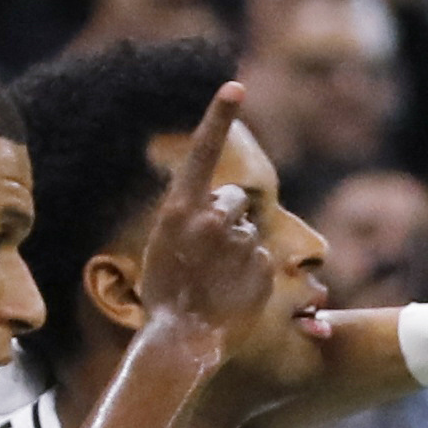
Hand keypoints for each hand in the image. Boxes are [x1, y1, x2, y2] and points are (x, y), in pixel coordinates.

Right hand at [134, 82, 273, 357]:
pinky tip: (232, 294)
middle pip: (235, 199)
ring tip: (217, 281)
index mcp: (179, 210)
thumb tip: (228, 206)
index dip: (219, 116)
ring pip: (249, 232)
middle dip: (228, 218)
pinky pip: (262, 258)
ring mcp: (239, 243)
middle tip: (208, 255)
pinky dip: (251, 273)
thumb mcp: (164, 246)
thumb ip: (193, 218)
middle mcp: (211, 219)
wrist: (181, 341)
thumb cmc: (165, 295)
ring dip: (238, 250)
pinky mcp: (262, 267)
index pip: (203, 152)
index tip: (236, 86)